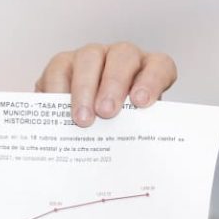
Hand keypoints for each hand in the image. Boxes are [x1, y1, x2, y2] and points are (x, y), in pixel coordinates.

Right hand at [34, 42, 177, 126]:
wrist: (88, 129)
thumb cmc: (119, 130)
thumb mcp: (132, 132)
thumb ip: (138, 134)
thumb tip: (140, 161)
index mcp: (149, 72)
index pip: (160, 66)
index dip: (152, 81)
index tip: (141, 103)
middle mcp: (123, 59)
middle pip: (123, 57)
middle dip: (114, 84)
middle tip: (106, 113)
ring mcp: (93, 57)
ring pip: (89, 59)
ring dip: (85, 89)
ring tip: (83, 119)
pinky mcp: (64, 63)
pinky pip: (59, 68)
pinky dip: (57, 89)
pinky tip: (58, 111)